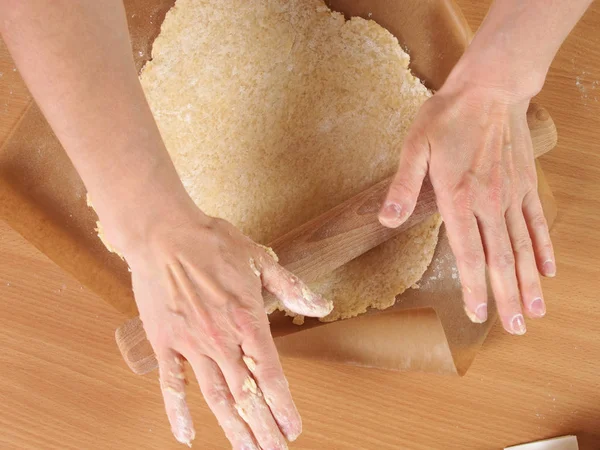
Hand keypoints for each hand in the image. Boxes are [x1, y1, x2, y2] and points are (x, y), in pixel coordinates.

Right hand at [118, 205, 331, 447]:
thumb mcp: (260, 260)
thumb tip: (322, 306)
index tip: (293, 429)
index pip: (271, 373)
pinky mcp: (165, 342)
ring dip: (232, 427)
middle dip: (262, 427)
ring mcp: (191, 344)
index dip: (283, 405)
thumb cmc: (213, 243)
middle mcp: (221, 340)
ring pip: (215, 396)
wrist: (164, 233)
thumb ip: (292, 289)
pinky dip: (178, 411)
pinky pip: (172, 383)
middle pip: (246, 393)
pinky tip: (186, 436)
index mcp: (248, 320)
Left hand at [379, 74, 554, 334]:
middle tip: (516, 328)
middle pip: (501, 260)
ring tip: (536, 311)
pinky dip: (543, 248)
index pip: (469, 254)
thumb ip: (403, 186)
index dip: (475, 287)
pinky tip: (548, 270)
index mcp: (459, 198)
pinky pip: (537, 222)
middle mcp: (490, 204)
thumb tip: (386, 220)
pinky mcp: (526, 184)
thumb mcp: (414, 147)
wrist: (490, 88)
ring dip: (528, 282)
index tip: (479, 314)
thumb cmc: (446, 117)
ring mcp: (512, 195)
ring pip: (523, 248)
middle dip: (507, 297)